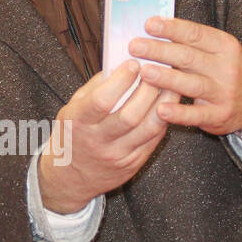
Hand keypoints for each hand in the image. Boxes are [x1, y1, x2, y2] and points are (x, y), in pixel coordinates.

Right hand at [37, 60, 169, 213]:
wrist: (70, 177)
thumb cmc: (72, 136)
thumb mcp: (72, 109)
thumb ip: (95, 87)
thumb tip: (121, 64)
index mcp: (78, 123)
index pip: (102, 100)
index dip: (121, 80)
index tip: (133, 63)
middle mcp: (97, 141)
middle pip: (130, 115)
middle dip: (148, 89)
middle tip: (157, 71)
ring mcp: (117, 155)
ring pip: (148, 128)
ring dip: (164, 104)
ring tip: (170, 85)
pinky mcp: (132, 164)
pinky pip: (153, 140)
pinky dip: (163, 120)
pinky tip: (167, 105)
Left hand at [131, 16, 241, 135]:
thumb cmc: (228, 70)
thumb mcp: (219, 50)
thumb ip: (192, 42)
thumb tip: (155, 28)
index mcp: (224, 46)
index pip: (195, 34)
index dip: (171, 28)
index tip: (149, 24)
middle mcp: (225, 68)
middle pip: (188, 57)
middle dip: (159, 51)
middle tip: (135, 47)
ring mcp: (223, 93)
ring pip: (191, 84)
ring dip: (167, 78)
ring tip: (145, 72)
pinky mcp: (219, 115)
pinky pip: (196, 115)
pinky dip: (179, 113)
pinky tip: (161, 109)